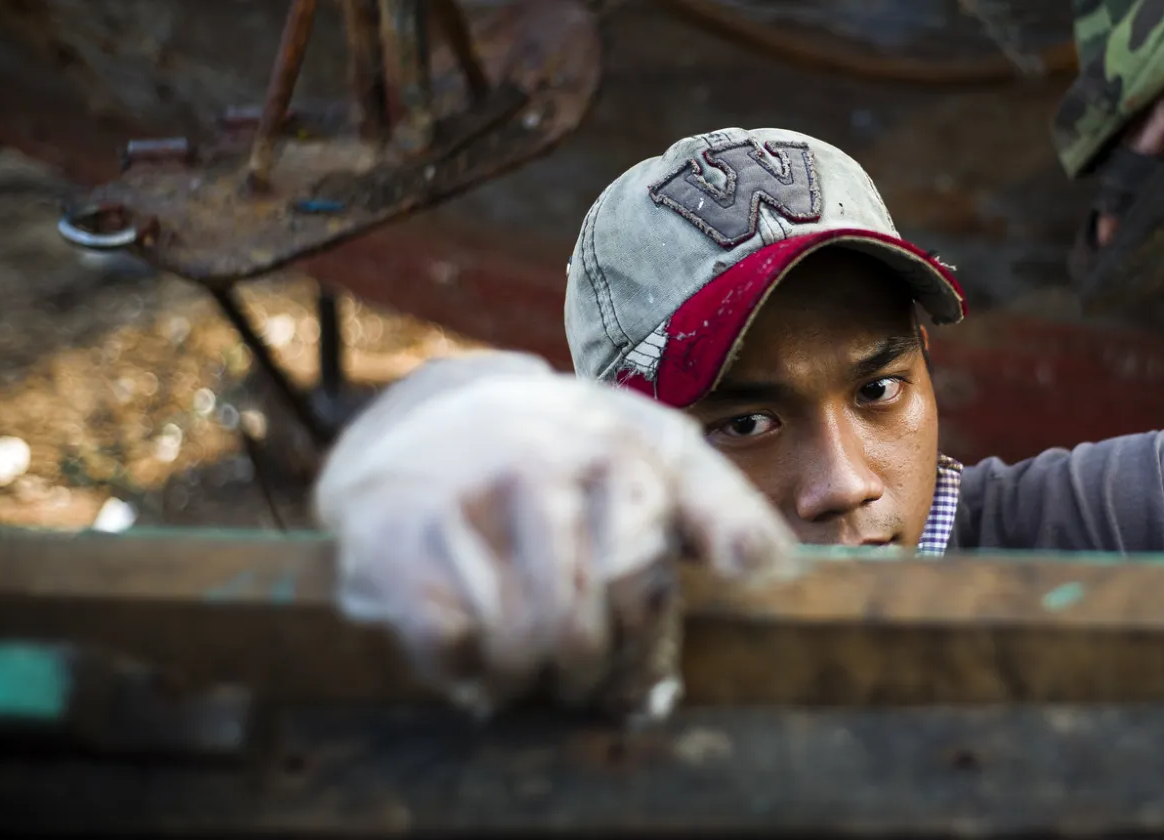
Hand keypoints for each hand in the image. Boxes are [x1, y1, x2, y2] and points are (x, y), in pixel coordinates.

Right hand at [313, 351, 795, 721]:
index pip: (648, 586)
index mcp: (619, 448)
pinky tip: (470, 654)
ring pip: (517, 644)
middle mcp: (542, 462)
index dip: (642, 652)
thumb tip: (768, 568)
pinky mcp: (395, 532)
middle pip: (583, 629)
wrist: (431, 417)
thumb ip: (720, 510)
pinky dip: (462, 671)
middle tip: (576, 678)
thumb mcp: (655, 456)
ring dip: (523, 680)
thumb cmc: (568, 454)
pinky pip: (447, 643)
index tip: (635, 672)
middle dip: (584, 676)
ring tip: (526, 669)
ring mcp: (465, 494)